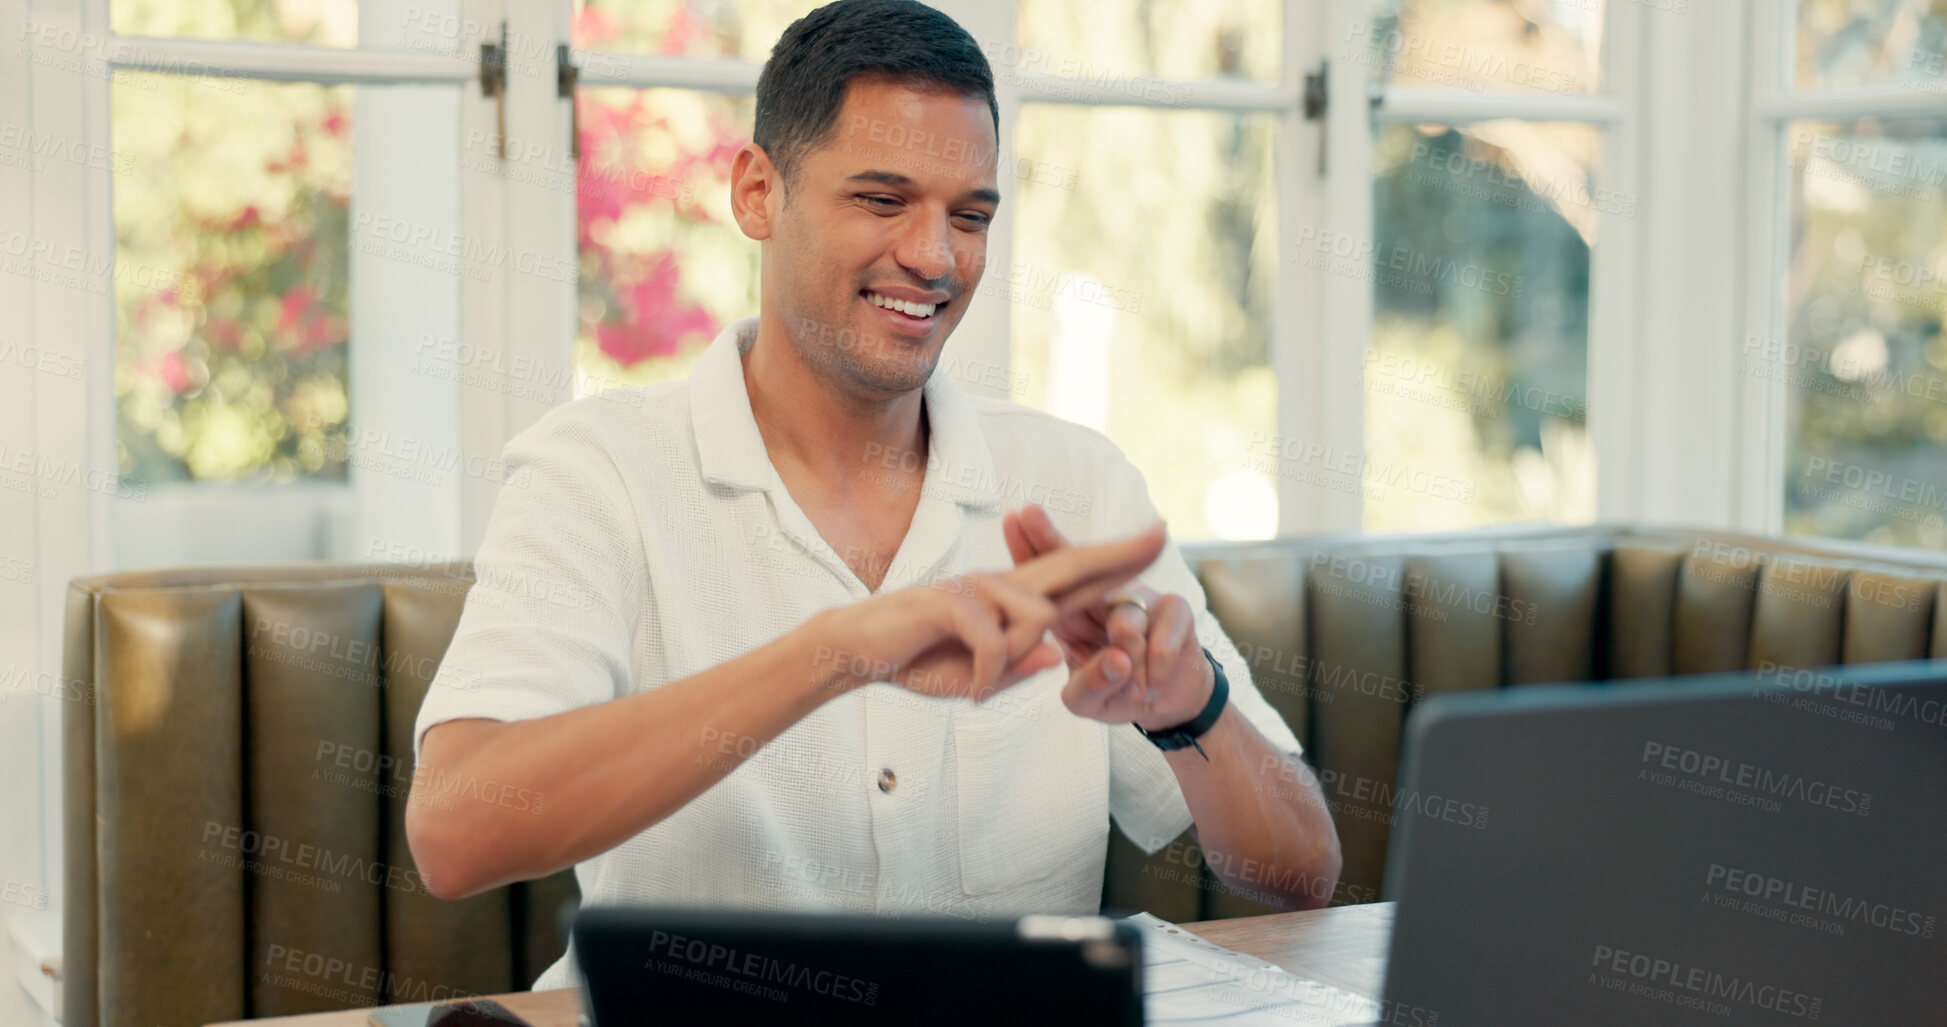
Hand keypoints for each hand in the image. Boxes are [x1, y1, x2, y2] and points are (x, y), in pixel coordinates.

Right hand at [816, 519, 1167, 701]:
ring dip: (1011, 662)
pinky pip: (995, 642)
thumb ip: (1017, 667)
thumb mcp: (980, 677)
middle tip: (1163, 534)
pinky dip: (984, 676)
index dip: (1116, 560)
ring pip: (1036, 618)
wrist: (859, 651)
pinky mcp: (953, 598)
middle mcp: (1001, 584)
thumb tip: (1056, 654)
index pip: (1075, 578)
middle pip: (1071, 565)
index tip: (1155, 541)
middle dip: (1119, 553)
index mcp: (1012, 600)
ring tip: (977, 684)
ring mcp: (978, 585)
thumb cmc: (918, 661)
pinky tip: (966, 691)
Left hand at [1003, 504, 1214, 729]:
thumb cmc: (1114, 690)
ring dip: (1128, 656)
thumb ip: (1089, 686)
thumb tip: (1117, 659)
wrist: (1165, 700)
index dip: (1030, 547)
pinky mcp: (1177, 611)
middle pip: (1075, 562)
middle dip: (1048, 537)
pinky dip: (1155, 670)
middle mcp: (1103, 594)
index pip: (1047, 576)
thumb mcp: (1089, 700)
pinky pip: (1162, 640)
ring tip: (1131, 689)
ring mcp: (1141, 598)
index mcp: (1073, 611)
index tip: (1011, 516)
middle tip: (1027, 513)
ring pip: (1126, 619)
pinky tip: (1150, 688)